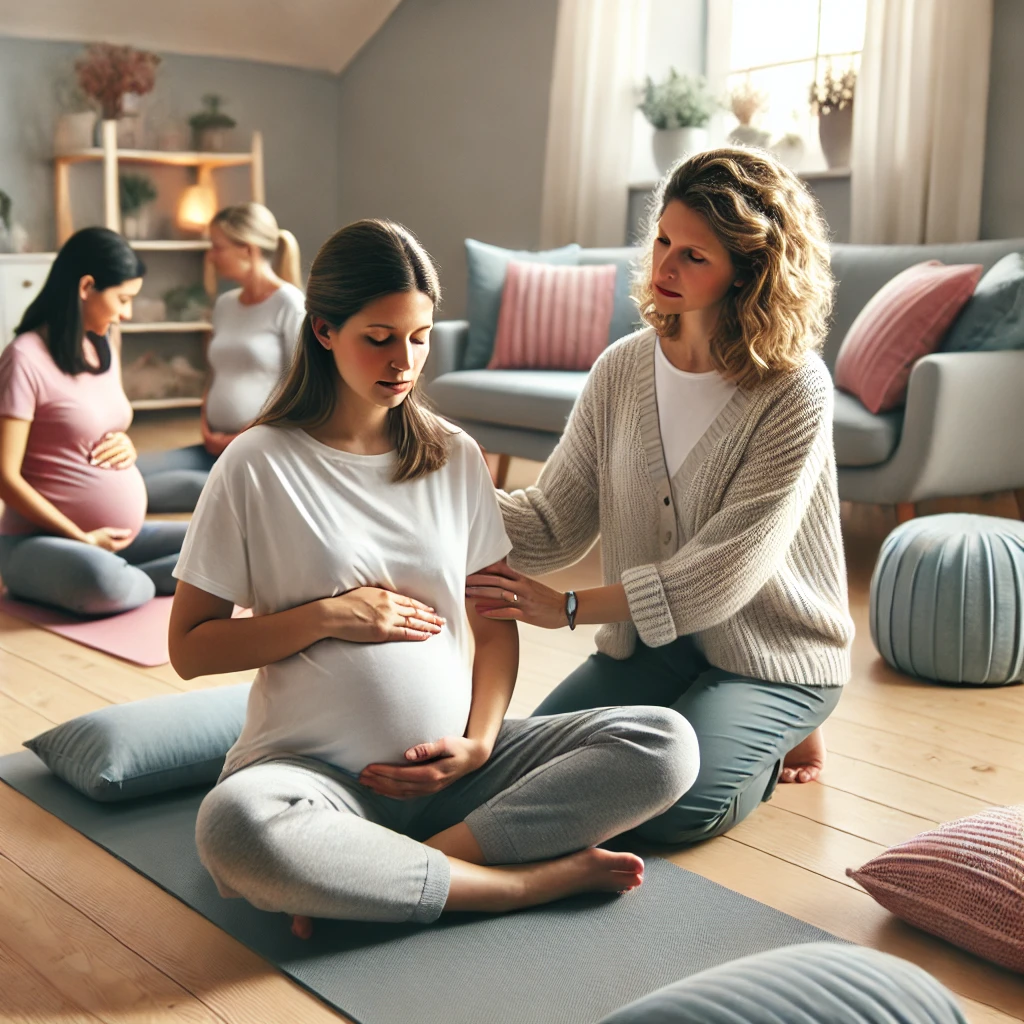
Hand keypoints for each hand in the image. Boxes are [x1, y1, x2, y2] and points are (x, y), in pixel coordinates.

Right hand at [81, 526, 133, 551]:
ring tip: (119, 536)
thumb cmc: (95, 536)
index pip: (126, 543)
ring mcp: (106, 552)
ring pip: (115, 547)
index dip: (130, 537)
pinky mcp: (101, 551)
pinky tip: (109, 540)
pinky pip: (110, 547)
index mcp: (115, 547)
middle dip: (125, 540)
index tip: (133, 533)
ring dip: (118, 542)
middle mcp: (111, 551)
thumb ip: (120, 533)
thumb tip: (130, 532)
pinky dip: (112, 543)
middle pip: (121, 545)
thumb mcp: (109, 532)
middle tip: (128, 535)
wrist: (81, 542)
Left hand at [90, 431, 136, 469]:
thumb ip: (99, 442)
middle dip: (103, 456)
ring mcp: (130, 450)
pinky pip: (128, 462)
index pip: (109, 442)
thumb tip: (90, 443)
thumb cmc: (111, 445)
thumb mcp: (107, 441)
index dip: (100, 448)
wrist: (125, 449)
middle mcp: (126, 442)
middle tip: (94, 462)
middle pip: (114, 449)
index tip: (92, 454)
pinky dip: (122, 465)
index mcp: (119, 436)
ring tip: (102, 466)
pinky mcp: (133, 457)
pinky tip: (115, 468)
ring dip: (110, 461)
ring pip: (120, 456)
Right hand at [321, 586, 445, 642]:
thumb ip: (379, 596)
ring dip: (428, 626)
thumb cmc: (344, 603)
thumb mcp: (365, 592)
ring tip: (439, 629)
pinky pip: (404, 633)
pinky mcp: (382, 632)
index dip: (422, 607)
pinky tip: (426, 636)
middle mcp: (389, 605)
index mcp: (385, 594)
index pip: (409, 601)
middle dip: (430, 617)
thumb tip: (386, 599)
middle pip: (415, 612)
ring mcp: (387, 618)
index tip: (432, 610)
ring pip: (413, 622)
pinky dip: (417, 635)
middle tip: (442, 621)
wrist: (333, 614)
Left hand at [359, 735, 490, 798]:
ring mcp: (429, 790)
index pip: (403, 775)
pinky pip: (406, 795)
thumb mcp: (448, 742)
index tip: (369, 767)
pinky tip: (380, 790)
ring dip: (382, 789)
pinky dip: (391, 794)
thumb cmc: (459, 746)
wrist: (474, 758)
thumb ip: (428, 748)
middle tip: (360, 776)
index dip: (385, 773)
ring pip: (401, 793)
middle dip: (378, 781)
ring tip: (365, 783)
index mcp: (434, 773)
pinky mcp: (428, 790)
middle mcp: (430, 785)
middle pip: (399, 786)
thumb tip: (408, 754)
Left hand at [466, 561, 566, 628]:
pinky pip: (506, 612)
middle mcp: (522, 587)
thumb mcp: (532, 585)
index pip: (501, 569)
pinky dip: (492, 611)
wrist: (564, 609)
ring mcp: (524, 600)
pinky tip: (480, 611)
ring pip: (499, 595)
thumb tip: (501, 576)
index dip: (486, 568)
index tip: (472, 568)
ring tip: (467, 594)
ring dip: (481, 594)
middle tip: (463, 580)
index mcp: (523, 579)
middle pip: (496, 581)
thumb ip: (516, 580)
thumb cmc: (546, 598)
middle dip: (478, 580)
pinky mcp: (526, 614)